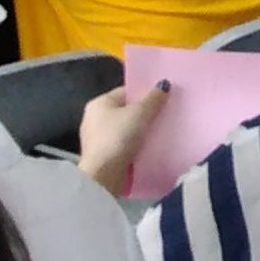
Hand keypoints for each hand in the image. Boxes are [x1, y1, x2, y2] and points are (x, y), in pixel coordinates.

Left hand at [75, 80, 169, 195]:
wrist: (103, 176)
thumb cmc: (118, 138)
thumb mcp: (139, 114)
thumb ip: (153, 99)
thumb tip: (164, 84)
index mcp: (99, 103)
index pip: (126, 92)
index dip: (145, 93)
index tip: (163, 98)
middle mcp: (94, 118)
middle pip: (126, 111)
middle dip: (145, 114)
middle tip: (165, 115)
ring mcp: (97, 139)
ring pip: (126, 130)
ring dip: (141, 132)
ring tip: (161, 132)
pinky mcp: (103, 157)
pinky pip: (124, 146)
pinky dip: (135, 147)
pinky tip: (150, 148)